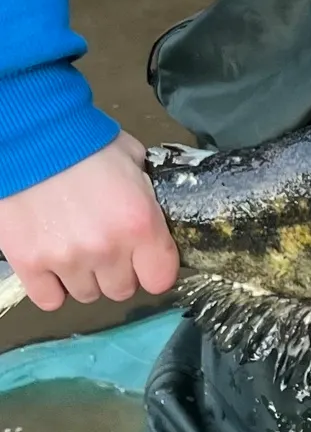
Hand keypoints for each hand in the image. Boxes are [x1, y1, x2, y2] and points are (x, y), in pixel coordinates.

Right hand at [0, 133, 178, 309]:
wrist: (29, 133)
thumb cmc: (85, 142)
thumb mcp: (134, 162)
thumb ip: (146, 196)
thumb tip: (152, 211)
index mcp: (141, 225)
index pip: (160, 280)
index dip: (152, 270)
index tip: (143, 260)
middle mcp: (107, 249)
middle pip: (121, 290)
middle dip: (116, 272)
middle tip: (103, 247)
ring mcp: (66, 259)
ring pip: (86, 295)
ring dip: (83, 277)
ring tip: (73, 248)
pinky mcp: (28, 261)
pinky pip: (49, 299)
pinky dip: (50, 287)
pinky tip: (51, 265)